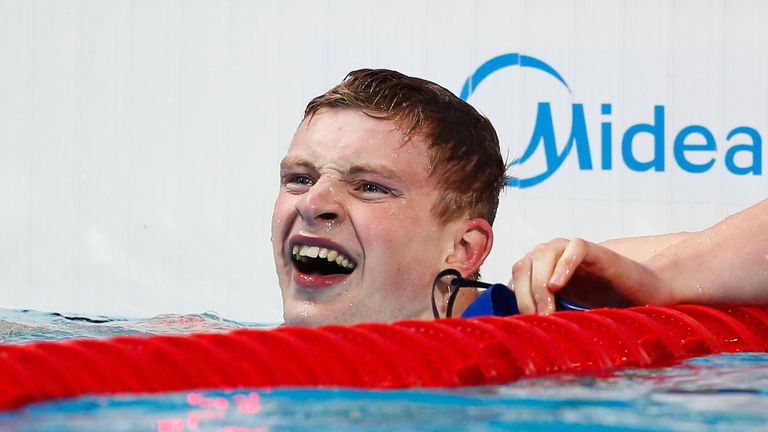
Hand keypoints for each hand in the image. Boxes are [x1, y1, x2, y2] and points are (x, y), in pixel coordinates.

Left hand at [509, 238, 666, 314]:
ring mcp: (571, 250)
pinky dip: (564, 264)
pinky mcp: (595, 250)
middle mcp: (552, 255)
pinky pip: (575, 248)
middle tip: (539, 319)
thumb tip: (519, 333)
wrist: (641, 294)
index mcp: (541, 268)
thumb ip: (544, 313)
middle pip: (524, 265)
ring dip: (540, 283)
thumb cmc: (601, 304)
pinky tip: (558, 286)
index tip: (526, 325)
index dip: (517, 299)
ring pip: (544, 254)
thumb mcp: (566, 312)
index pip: (516, 277)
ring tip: (549, 309)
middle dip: (526, 294)